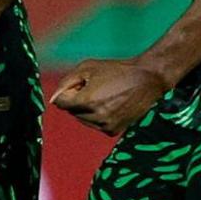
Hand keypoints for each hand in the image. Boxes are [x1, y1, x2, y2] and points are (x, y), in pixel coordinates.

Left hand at [50, 58, 169, 135]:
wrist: (147, 80)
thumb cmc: (115, 70)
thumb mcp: (86, 68)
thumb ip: (66, 82)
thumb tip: (53, 100)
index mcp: (88, 101)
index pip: (61, 103)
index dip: (68, 92)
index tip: (81, 84)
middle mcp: (96, 116)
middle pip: (71, 111)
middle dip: (77, 100)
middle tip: (96, 87)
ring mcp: (106, 125)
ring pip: (82, 119)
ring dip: (86, 109)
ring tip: (104, 95)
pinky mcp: (113, 131)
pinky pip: (94, 124)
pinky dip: (96, 116)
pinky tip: (110, 104)